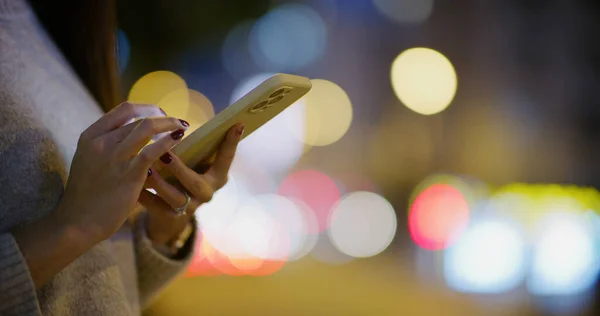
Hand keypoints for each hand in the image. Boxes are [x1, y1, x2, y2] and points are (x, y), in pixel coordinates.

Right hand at [53, 102, 188, 242]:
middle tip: (176, 123)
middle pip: (138, 117)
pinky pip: (152, 151)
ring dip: (169, 124)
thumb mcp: (89, 160)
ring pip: (147, 127)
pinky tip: (179, 139)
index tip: (160, 113)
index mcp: (91, 136)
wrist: (77, 222)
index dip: (146, 108)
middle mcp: (101, 142)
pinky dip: (168, 141)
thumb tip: (133, 134)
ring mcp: (114, 157)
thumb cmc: (86, 194)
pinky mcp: (128, 174)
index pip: (124, 110)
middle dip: (162, 117)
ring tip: (183, 127)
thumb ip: (107, 145)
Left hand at [139, 124, 243, 244]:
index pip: (227, 158)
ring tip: (146, 170)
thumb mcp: (194, 162)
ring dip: (159, 183)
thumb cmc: (182, 175)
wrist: (168, 212)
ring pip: (175, 197)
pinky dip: (144, 196)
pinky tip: (134, 186)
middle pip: (196, 183)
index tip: (236, 124)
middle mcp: (206, 192)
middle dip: (180, 169)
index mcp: (217, 176)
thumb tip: (189, 121)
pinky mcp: (170, 217)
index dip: (232, 142)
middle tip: (165, 154)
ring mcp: (189, 207)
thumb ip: (194, 147)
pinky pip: (156, 207)